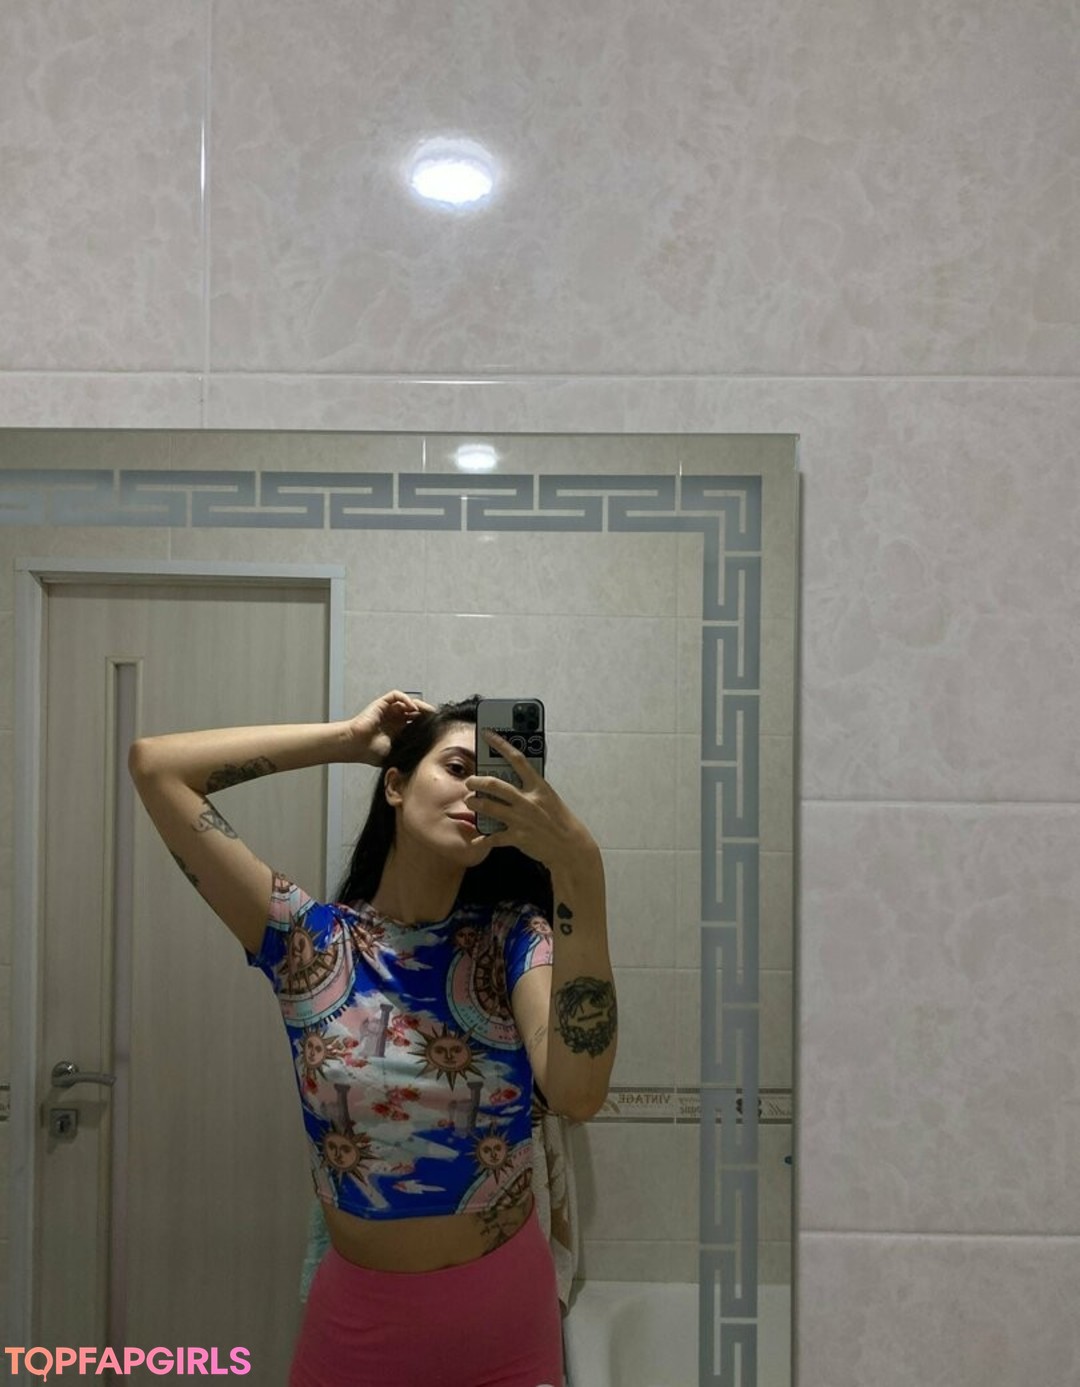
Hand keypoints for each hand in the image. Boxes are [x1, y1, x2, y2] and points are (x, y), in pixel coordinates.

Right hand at [346, 691, 434, 766]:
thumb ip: (409, 751)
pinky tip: (411, 707)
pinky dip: (405, 698)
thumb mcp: (397, 753)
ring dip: (418, 705)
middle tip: (435, 718)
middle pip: (415, 710)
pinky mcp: (381, 704)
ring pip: (408, 701)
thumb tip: (426, 755)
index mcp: (399, 730)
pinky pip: (396, 695)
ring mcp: (388, 711)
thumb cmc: (370, 752)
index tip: (437, 726)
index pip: (418, 722)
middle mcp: (395, 719)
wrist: (355, 747)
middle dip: (426, 713)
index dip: (427, 722)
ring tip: (425, 712)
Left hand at [464, 731, 595, 868]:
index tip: (487, 734)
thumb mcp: (549, 797)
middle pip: (494, 785)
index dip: (500, 744)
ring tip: (470, 802)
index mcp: (538, 786)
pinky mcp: (518, 836)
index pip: (517, 759)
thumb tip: (514, 778)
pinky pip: (493, 837)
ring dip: (475, 803)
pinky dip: (483, 838)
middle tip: (469, 781)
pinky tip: (477, 838)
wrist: (571, 846)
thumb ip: (532, 787)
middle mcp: (528, 800)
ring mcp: (521, 818)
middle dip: (476, 781)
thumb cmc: (560, 820)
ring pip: (488, 807)